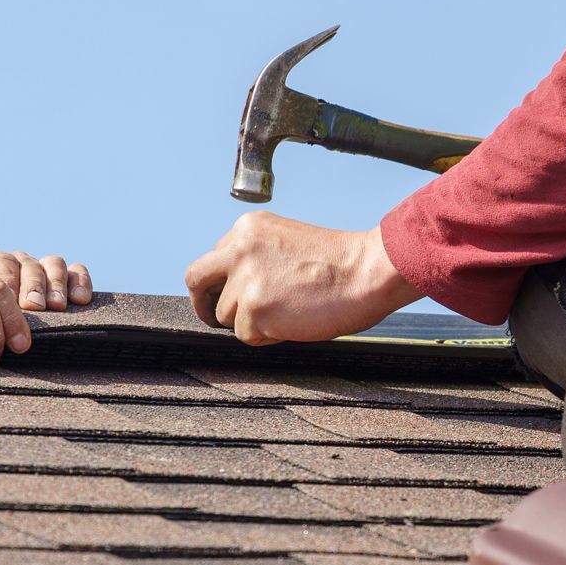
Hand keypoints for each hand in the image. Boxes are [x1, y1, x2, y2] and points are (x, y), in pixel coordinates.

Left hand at [0, 249, 93, 310]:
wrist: (9, 340)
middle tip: (35, 306)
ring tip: (58, 305)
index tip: (12, 302)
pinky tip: (81, 299)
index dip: (9, 281)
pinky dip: (80, 282)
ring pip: (53, 263)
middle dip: (33, 286)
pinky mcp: (66, 276)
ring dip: (56, 284)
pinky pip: (76, 271)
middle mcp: (17, 262)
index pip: (1, 263)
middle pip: (28, 264)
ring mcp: (42, 267)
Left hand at [184, 210, 420, 345]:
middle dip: (203, 301)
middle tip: (214, 316)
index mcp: (248, 228)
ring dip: (251, 322)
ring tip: (288, 314)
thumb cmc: (341, 263)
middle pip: (197, 280)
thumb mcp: (288, 244)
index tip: (231, 293)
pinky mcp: (254, 310)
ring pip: (225, 315)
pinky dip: (268, 336)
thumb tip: (237, 288)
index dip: (224, 280)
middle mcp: (239, 249)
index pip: (215, 258)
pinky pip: (247, 335)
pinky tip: (294, 322)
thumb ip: (258, 257)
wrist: (367, 272)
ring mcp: (244, 280)